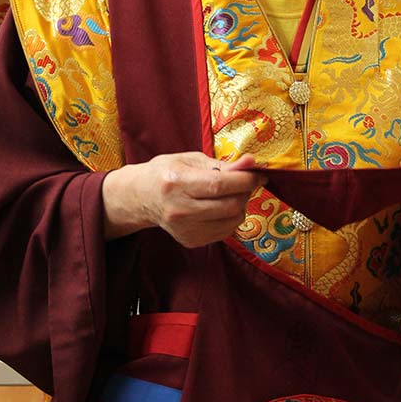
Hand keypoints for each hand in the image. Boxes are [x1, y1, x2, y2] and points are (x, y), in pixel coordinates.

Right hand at [102, 152, 261, 246]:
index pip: (219, 185)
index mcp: (176, 182)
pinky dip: (231, 218)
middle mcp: (179, 209)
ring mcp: (185, 229)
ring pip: (232, 220)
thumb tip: (251, 163)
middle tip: (246, 182)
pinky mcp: (191, 241)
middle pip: (229, 205)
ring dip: (240, 205)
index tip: (258, 174)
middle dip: (246, 192)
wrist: (142, 198)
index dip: (245, 180)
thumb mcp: (191, 160)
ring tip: (230, 194)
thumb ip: (223, 164)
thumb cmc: (167, 172)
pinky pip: (226, 231)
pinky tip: (221, 207)